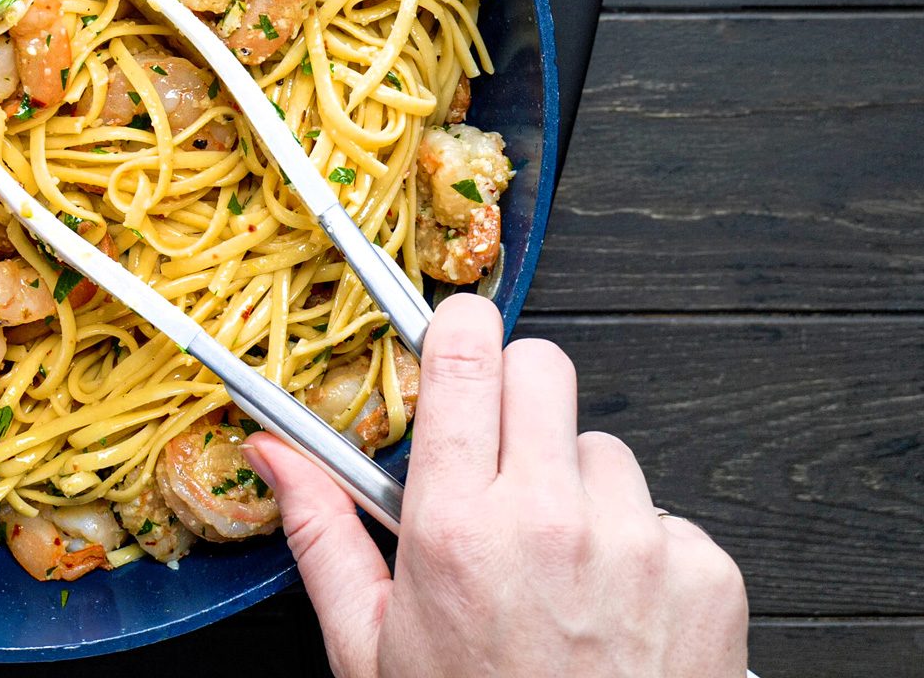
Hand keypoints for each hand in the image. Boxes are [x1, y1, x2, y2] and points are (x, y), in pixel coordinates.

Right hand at [243, 293, 748, 677]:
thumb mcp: (369, 646)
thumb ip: (320, 533)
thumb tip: (269, 451)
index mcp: (457, 529)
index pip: (465, 358)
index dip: (457, 330)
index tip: (453, 335)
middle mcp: (551, 520)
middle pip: (543, 367)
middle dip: (516, 395)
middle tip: (500, 457)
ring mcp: (639, 542)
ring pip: (603, 448)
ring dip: (579, 488)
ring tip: (558, 568)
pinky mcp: (707, 572)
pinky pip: (667, 516)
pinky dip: (642, 550)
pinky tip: (612, 610)